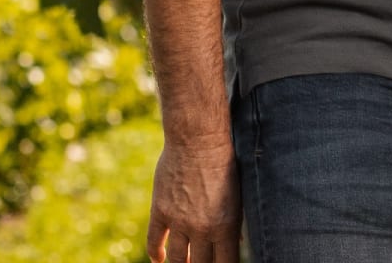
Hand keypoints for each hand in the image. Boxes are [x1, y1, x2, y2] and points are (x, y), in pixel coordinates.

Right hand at [146, 138, 238, 262]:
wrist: (198, 140)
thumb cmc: (225, 162)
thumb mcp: (238, 193)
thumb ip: (236, 220)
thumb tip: (237, 241)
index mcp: (226, 225)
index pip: (225, 262)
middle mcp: (202, 228)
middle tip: (202, 262)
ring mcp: (179, 222)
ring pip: (177, 259)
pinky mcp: (160, 212)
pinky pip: (154, 242)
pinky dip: (156, 253)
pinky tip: (159, 259)